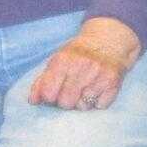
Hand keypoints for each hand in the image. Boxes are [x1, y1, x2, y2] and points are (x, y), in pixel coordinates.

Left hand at [28, 16, 142, 109]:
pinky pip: (100, 106)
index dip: (49, 97)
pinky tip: (97, 89)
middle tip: (71, 92)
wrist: (108, 40)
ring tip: (85, 90)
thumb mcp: (57, 61)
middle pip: (66, 103)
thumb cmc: (78, 54)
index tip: (54, 93)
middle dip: (66, 101)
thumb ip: (42, 81)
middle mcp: (81, 66)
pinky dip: (97, 101)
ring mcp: (99, 74)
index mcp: (63, 60)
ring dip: (82, 102)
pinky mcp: (113, 82)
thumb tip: (33, 101)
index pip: (49, 93)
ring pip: (83, 106)